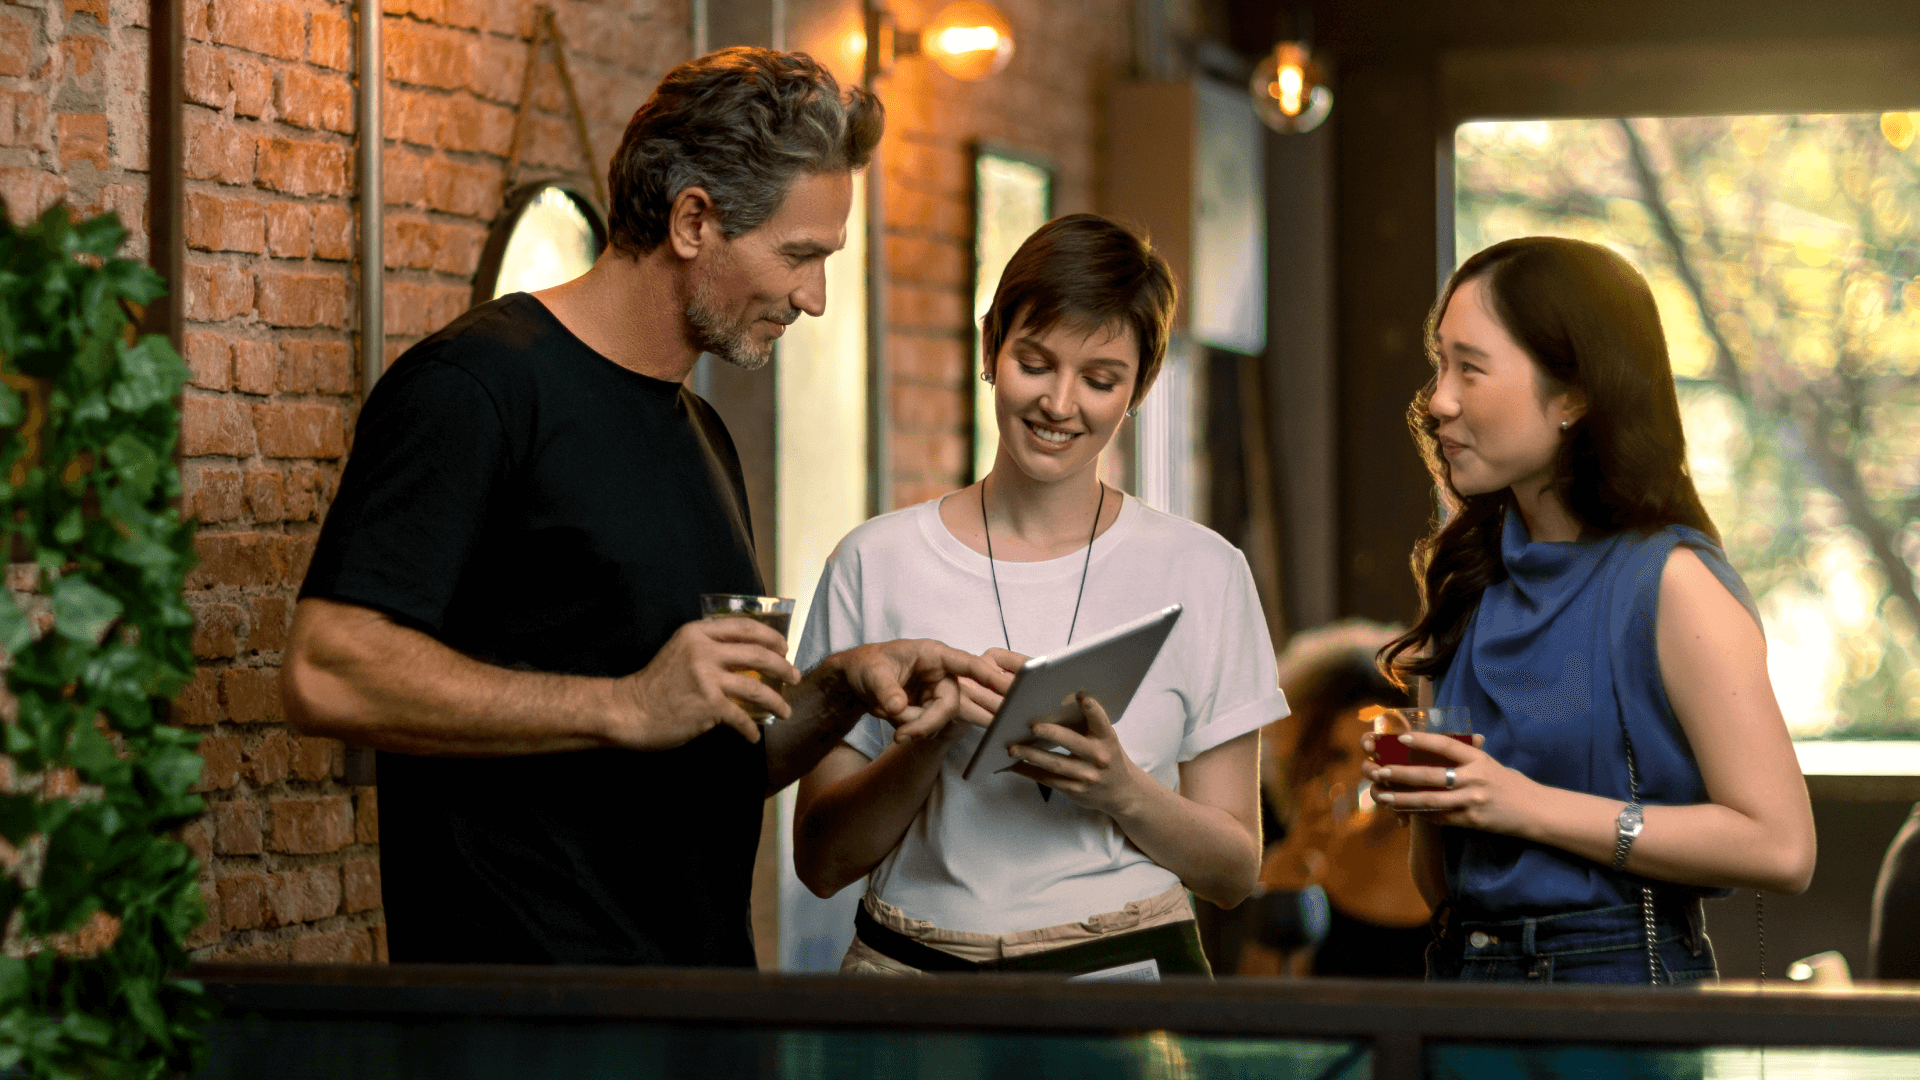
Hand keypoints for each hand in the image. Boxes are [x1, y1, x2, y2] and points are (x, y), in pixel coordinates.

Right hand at [610, 617, 798, 748]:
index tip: (784, 647)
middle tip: (794, 677)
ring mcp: (707, 678)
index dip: (770, 636)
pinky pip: (742, 718)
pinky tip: (754, 735)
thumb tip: (745, 658)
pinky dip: (751, 729)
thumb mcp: (680, 651)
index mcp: (698, 633)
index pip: (744, 627)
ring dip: (777, 701)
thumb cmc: (655, 684)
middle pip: (758, 654)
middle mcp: (704, 651)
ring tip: (785, 711)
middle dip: (783, 667)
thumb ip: (708, 648)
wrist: (629, 710)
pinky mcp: (708, 705)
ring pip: (757, 688)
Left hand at [829, 639, 1013, 743]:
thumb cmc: (866, 665)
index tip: (1010, 688)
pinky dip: (910, 729)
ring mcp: (937, 693)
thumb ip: (885, 690)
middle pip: (950, 703)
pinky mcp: (931, 710)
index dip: (989, 676)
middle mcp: (941, 674)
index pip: (967, 664)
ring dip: (914, 726)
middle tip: (900, 736)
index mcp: (933, 655)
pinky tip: (894, 721)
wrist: (856, 681)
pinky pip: (929, 726)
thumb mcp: (871, 674)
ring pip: (939, 719)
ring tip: (886, 717)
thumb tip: (899, 708)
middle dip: (927, 722)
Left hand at [1005, 692, 1147, 816]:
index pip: (1101, 720)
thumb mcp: (1106, 739)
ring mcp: (1087, 776)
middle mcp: (1099, 757)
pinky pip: (1049, 780)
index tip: (1080, 695)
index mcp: (1107, 738)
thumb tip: (1054, 705)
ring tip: (1013, 748)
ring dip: (1032, 755)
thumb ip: (1088, 725)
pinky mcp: (1075, 790)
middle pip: (1072, 743)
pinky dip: (1030, 772)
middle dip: (1051, 734)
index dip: (1092, 708)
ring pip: (1056, 764)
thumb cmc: (1108, 756)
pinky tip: (1015, 765)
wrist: (1123, 792)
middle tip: (1032, 726)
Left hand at [1362, 731, 1540, 834]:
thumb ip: (1467, 756)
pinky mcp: (1471, 821)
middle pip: (1431, 776)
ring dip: (1403, 799)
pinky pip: (1440, 817)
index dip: (1423, 741)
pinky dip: (1420, 814)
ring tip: (1383, 795)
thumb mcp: (1491, 764)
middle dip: (1402, 774)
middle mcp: (1474, 779)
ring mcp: (1471, 802)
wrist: (1536, 812)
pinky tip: (1404, 810)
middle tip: (1381, 771)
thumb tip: (1440, 745)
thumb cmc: (1511, 784)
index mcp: (1479, 760)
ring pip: (1430, 800)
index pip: (1447, 746)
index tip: (1401, 738)